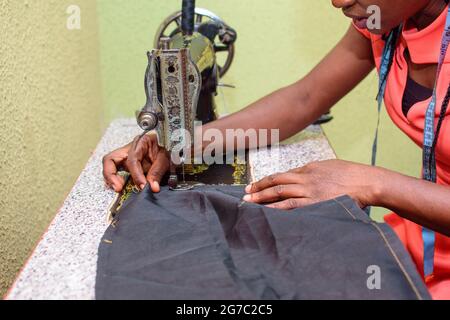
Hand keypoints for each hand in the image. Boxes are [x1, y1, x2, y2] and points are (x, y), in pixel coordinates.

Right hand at [102, 133, 169, 192]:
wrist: (173, 147)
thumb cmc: (168, 148)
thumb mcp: (166, 159)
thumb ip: (158, 172)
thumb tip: (152, 187)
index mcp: (140, 142)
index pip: (132, 160)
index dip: (136, 175)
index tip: (142, 185)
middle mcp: (130, 148)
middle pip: (110, 159)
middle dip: (111, 174)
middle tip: (118, 187)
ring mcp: (127, 157)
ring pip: (110, 165)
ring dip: (111, 177)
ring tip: (118, 188)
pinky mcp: (127, 165)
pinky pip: (116, 171)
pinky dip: (116, 179)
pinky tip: (121, 186)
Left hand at [243, 160, 382, 209]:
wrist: (367, 181)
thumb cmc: (351, 174)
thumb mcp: (328, 166)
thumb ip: (311, 172)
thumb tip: (297, 177)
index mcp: (308, 168)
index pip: (282, 175)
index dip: (266, 180)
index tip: (254, 185)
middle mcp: (306, 178)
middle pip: (276, 182)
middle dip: (259, 188)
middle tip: (245, 193)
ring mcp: (310, 190)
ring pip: (281, 192)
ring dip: (263, 198)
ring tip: (250, 202)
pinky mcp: (316, 203)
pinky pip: (293, 206)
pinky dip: (278, 208)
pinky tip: (268, 212)